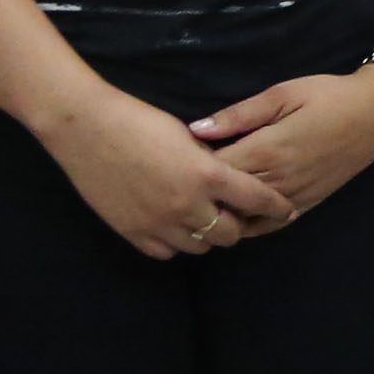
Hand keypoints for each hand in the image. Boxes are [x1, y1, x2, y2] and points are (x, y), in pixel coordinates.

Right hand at [36, 84, 295, 261]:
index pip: (257, 200)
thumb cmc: (139, 121)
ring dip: (207, 234)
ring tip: (203, 218)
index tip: (287, 210)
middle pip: (230, 233)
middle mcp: (187, 205)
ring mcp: (158, 223)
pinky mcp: (133, 232)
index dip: (276, 207)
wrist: (86, 128)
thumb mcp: (188, 137)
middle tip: (236, 214)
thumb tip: (233, 180)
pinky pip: (167, 251)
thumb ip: (213, 163)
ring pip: (200, 246)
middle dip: (238, 224)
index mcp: (208, 175)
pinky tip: (174, 225)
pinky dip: (176, 241)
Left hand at [190, 67, 373, 227]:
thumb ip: (238, 115)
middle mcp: (279, 179)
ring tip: (199, 203)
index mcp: (268, 149)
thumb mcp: (282, 94)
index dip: (188, 168)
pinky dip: (247, 226)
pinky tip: (233, 217)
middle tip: (177, 184)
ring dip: (221, 212)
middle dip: (200, 193)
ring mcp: (295, 195)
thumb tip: (195, 129)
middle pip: (225, 198)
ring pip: (244, 217)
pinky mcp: (308, 203)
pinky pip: (270, 225)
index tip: (171, 160)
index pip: (213, 170)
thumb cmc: (329, 95)